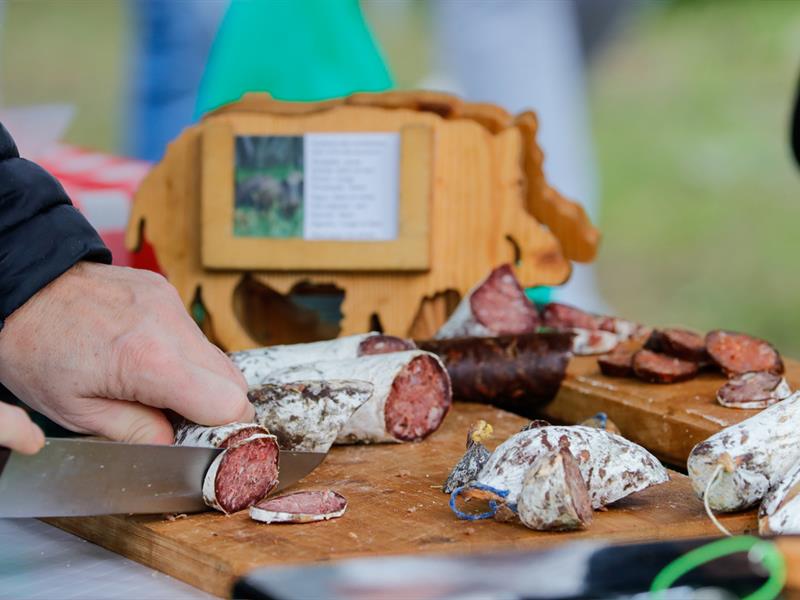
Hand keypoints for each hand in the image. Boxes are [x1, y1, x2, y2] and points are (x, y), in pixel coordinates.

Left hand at [0, 262, 253, 445]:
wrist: (20, 289)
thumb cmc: (37, 350)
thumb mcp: (77, 412)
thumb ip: (137, 434)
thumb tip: (175, 446)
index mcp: (150, 362)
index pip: (230, 404)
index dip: (225, 428)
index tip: (205, 438)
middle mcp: (171, 327)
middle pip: (234, 381)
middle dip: (214, 406)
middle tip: (177, 417)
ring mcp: (171, 304)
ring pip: (216, 357)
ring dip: (198, 379)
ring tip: (153, 384)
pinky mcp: (165, 291)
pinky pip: (193, 333)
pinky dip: (181, 352)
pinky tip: (146, 354)